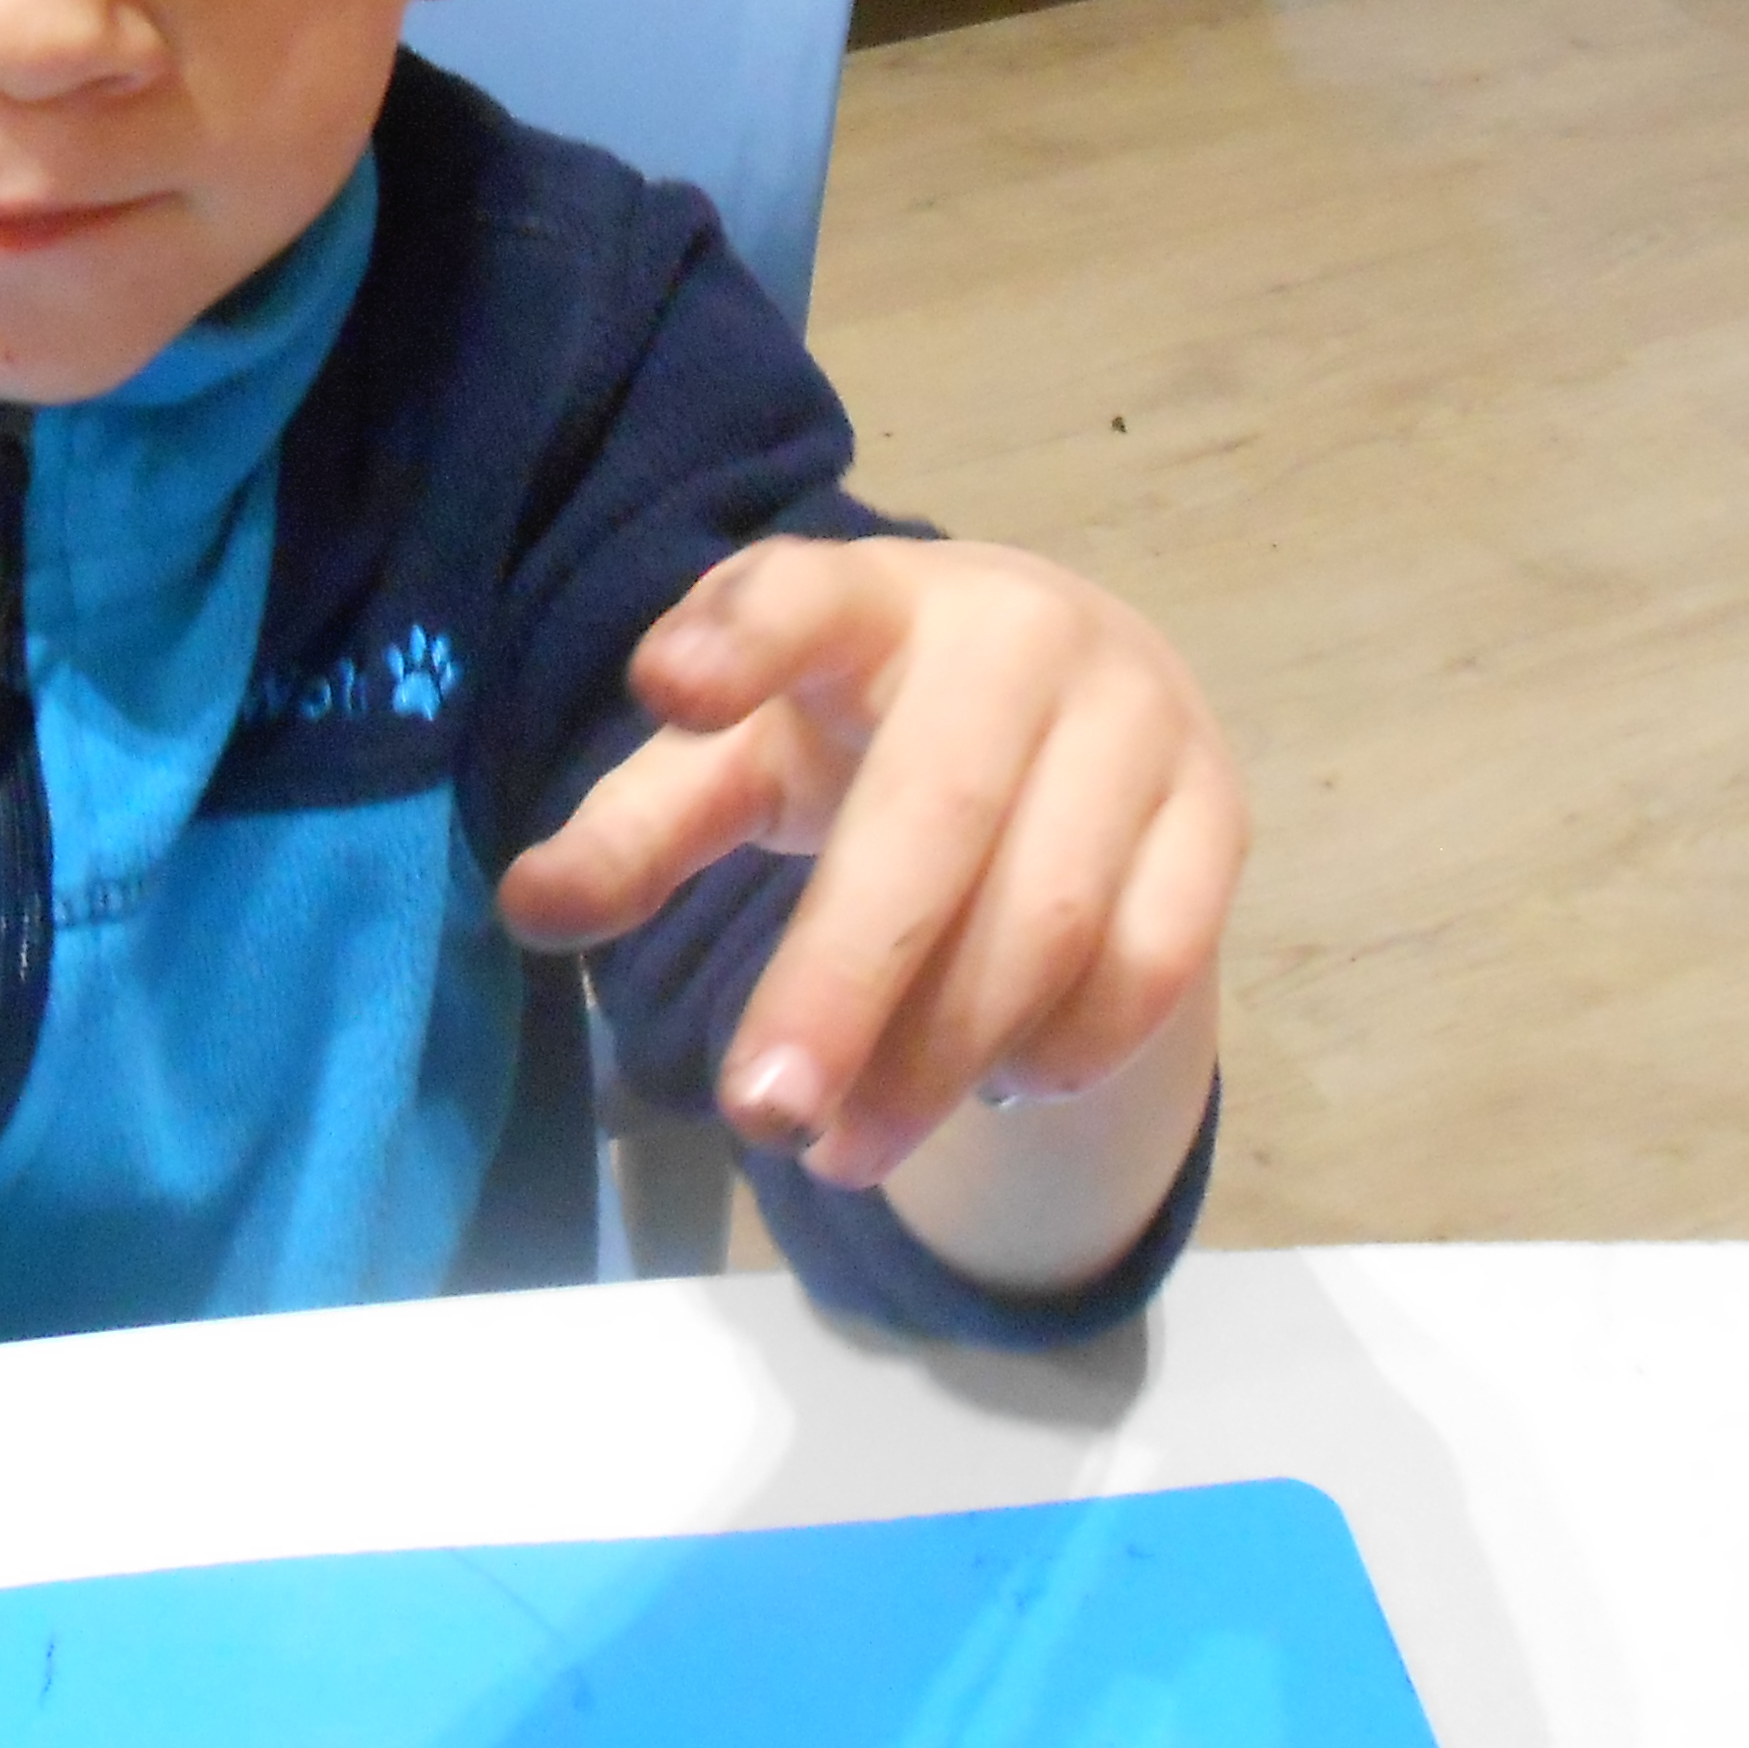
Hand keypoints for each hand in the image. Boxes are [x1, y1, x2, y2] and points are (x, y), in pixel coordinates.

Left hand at [497, 536, 1243, 1190]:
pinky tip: (991, 1088)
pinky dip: (1065, 1048)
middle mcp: (1020, 637)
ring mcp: (1139, 720)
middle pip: (932, 819)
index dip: (743, 635)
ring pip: (1048, 919)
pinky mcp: (1219, 812)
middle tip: (762, 1117)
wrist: (1069, 700)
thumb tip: (529, 909)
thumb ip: (641, 827)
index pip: (804, 595)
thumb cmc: (864, 728)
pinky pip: (1150, 962)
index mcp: (871, 600)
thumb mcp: (742, 757)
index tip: (665, 686)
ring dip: (939, 1059)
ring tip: (844, 1151)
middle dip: (842, 983)